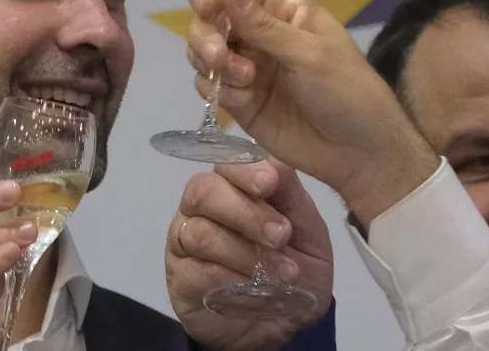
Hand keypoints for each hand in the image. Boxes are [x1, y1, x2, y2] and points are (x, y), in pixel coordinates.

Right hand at [167, 159, 331, 350]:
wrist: (286, 325)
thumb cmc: (295, 268)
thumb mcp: (309, 233)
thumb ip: (292, 198)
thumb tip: (276, 163)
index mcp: (234, 188)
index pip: (225, 163)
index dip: (244, 171)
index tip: (270, 184)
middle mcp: (201, 209)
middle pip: (202, 191)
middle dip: (245, 212)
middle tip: (281, 236)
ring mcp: (184, 242)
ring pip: (199, 233)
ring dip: (244, 252)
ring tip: (283, 272)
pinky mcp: (179, 278)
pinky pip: (196, 271)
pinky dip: (231, 280)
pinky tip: (255, 290)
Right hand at [185, 0, 438, 222]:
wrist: (357, 153)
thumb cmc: (347, 92)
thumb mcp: (309, 54)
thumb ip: (263, 25)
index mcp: (281, 10)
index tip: (207, 6)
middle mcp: (257, 33)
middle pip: (209, 19)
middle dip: (206, 34)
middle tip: (218, 55)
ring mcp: (245, 67)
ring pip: (202, 51)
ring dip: (210, 61)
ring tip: (242, 80)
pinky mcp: (237, 100)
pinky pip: (208, 85)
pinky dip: (216, 88)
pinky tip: (241, 99)